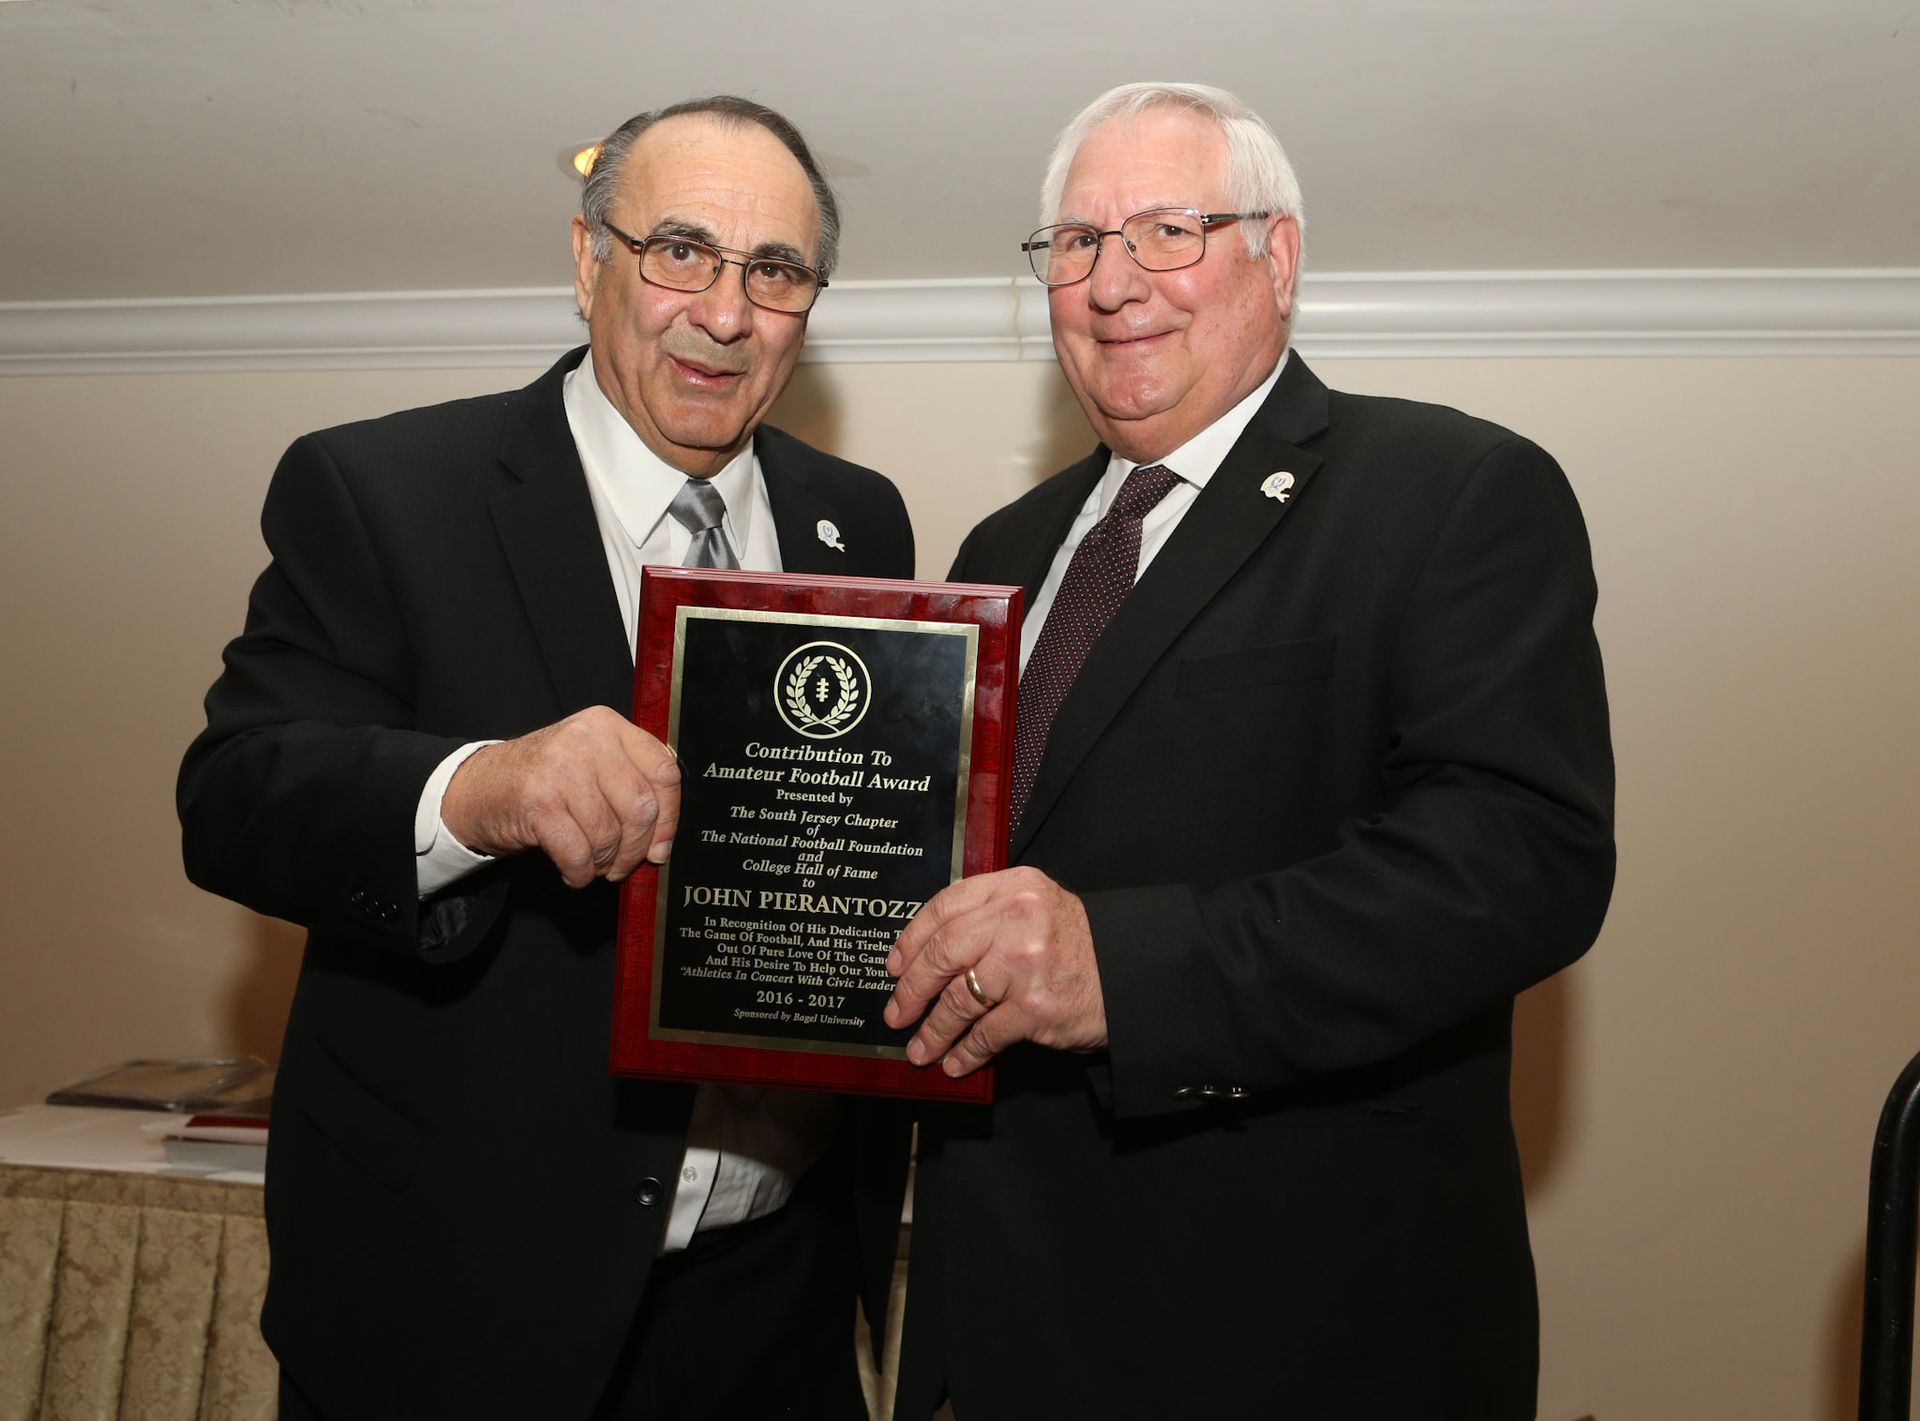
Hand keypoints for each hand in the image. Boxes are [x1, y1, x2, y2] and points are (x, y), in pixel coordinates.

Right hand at [441, 707, 680, 888]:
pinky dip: (580, 873)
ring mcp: (561, 768)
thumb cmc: (542, 782)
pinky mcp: (538, 802)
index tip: (661, 845)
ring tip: (593, 864)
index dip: (670, 817)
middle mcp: (587, 739)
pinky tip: (573, 871)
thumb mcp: (589, 763)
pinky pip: (579, 853)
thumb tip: (663, 841)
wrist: (476, 788)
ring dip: (605, 863)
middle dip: (636, 849)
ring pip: (610, 835)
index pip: (664, 771)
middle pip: (642, 808)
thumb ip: (629, 785)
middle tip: (622, 864)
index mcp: (608, 725)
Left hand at [883, 867, 1106, 1076]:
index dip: (911, 940)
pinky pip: (986, 1033)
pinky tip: (955, 1062)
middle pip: (942, 954)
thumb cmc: (1079, 944)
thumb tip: (928, 954)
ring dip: (933, 1030)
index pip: (944, 907)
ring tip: (919, 1049)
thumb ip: (991, 915)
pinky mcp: (1036, 1006)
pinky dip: (966, 1052)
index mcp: (1013, 888)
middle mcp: (1017, 918)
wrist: (1132, 972)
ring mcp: (1025, 963)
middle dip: (912, 990)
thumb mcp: (1037, 907)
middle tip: (896, 1013)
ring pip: (958, 999)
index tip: (894, 967)